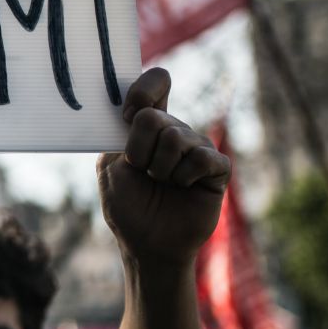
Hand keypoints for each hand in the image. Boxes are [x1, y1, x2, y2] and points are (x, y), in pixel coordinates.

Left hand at [96, 68, 230, 267]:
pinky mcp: (216, 168)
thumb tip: (136, 109)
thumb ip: (120, 134)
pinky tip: (183, 188)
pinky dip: (183, 178)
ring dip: (160, 169)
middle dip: (138, 150)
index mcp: (146, 125)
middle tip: (142, 170)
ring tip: (162, 183)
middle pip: (154, 117)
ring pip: (175, 138)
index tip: (127, 113)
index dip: (144, 89)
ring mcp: (197, 147)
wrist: (148, 243)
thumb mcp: (111, 166)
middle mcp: (174, 130)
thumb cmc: (127, 205)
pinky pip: (202, 158)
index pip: (154, 85)